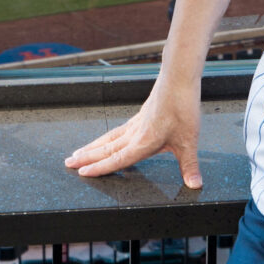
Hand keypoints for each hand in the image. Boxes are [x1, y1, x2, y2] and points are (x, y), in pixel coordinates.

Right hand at [64, 78, 206, 187]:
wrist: (178, 78)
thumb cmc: (183, 107)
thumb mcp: (189, 141)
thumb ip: (190, 165)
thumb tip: (195, 185)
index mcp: (143, 143)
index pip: (117, 160)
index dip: (99, 168)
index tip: (81, 173)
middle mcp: (135, 133)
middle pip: (106, 148)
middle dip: (86, 158)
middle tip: (68, 162)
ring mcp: (136, 123)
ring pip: (109, 138)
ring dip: (93, 146)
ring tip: (79, 152)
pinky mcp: (141, 115)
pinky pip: (119, 130)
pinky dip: (108, 137)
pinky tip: (108, 139)